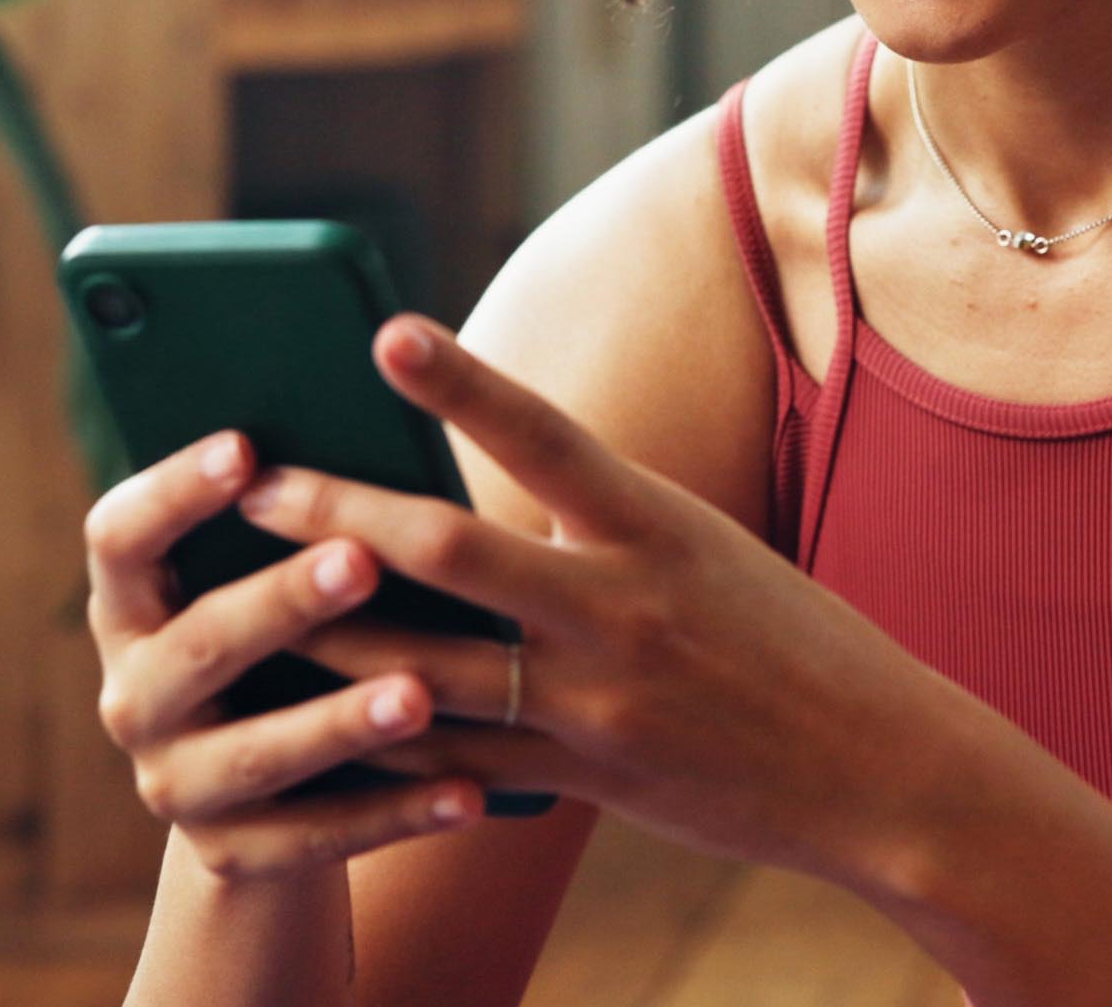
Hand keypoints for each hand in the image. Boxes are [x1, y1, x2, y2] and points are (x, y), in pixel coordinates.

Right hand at [81, 427, 489, 882]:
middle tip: (360, 560)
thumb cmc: (300, 643)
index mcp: (133, 606)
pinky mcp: (233, 856)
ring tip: (420, 693)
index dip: (172, 492)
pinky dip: (398, 813)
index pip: (120, 536)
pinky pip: (319, 838)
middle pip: (198, 643)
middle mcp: (135, 696)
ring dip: (341, 721)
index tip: (246, 446)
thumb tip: (388, 411)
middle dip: (281, 602)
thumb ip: (305, 525)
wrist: (274, 804)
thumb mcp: (278, 585)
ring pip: (258, 753)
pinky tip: (469, 793)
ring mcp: (175, 784)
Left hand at [227, 314, 997, 885]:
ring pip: (424, 667)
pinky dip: (373, 739)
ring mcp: (598, 702)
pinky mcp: (581, 781)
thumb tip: (469, 484)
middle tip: (251, 478)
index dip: (460, 382)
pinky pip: (450, 762)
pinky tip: (303, 720)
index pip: (546, 435)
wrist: (877, 767)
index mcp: (661, 527)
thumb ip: (594, 520)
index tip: (383, 330)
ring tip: (234, 601)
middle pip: (451, 550)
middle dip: (337, 514)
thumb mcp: (702, 550)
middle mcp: (624, 608)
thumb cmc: (781, 637)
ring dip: (321, 634)